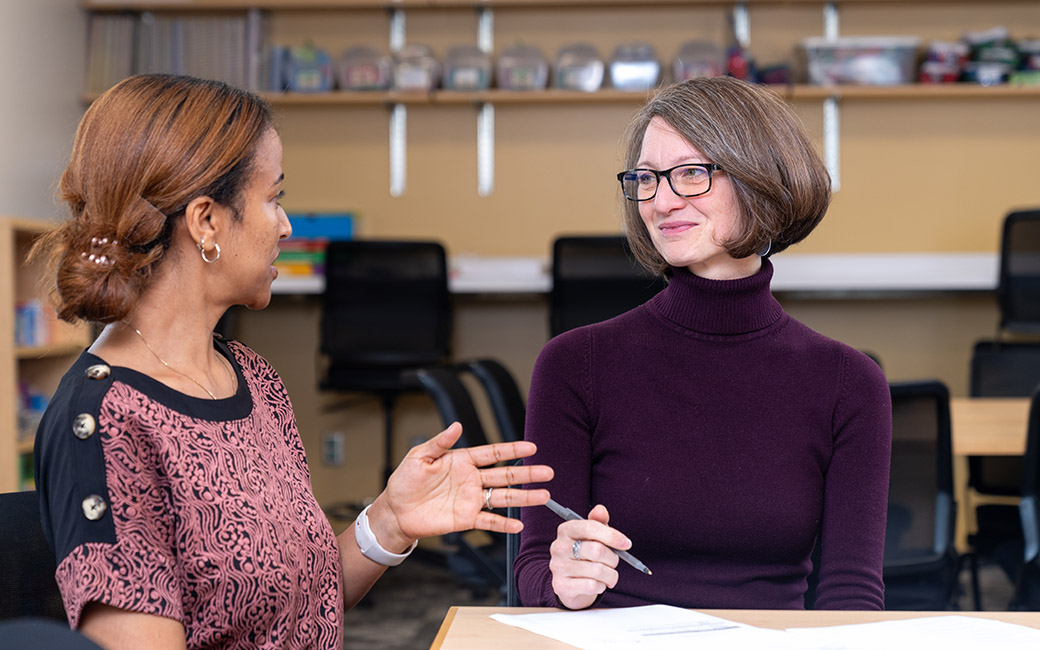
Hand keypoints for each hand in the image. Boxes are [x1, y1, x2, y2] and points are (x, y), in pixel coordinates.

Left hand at [367, 422, 552, 551]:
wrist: (396, 511)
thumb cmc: (405, 481)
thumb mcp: (419, 456)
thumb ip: (440, 442)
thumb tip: (457, 426)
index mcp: (462, 461)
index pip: (493, 452)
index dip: (512, 450)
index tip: (531, 447)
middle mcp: (471, 480)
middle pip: (505, 475)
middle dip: (527, 474)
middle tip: (547, 472)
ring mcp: (471, 500)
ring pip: (503, 498)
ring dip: (524, 498)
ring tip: (544, 496)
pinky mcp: (466, 519)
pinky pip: (489, 522)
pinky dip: (504, 524)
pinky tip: (519, 524)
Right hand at [549, 504, 631, 609]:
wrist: (571, 584)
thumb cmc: (585, 556)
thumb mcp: (592, 537)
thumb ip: (598, 522)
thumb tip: (601, 510)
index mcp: (566, 530)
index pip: (590, 527)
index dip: (612, 535)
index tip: (626, 544)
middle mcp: (559, 547)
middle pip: (597, 550)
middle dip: (613, 558)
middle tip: (613, 562)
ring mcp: (558, 567)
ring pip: (597, 570)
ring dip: (610, 575)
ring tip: (608, 575)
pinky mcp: (562, 586)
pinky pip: (592, 586)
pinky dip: (602, 586)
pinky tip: (598, 584)